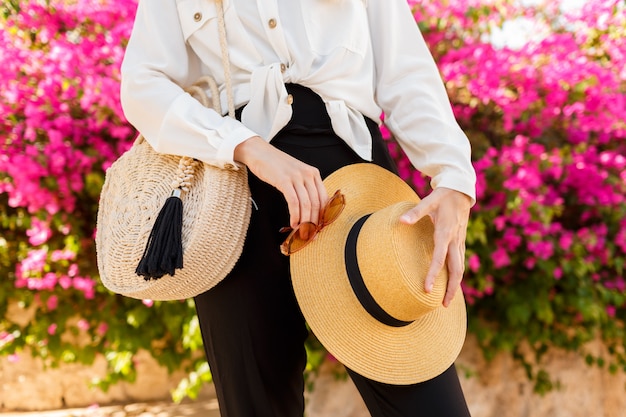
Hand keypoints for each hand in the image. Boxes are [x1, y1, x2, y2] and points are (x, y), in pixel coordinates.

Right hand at [234, 136, 327, 227]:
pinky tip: (292, 223)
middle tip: (310, 235)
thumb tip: (310, 211)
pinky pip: (294, 202)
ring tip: (301, 232)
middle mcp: (308, 174)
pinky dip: (295, 215)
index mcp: (314, 173)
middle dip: (314, 222)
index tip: (319, 228)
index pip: (325, 198)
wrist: (259, 153)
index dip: (323, 216)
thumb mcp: (296, 174)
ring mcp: (297, 177)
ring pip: (306, 205)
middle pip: (317, 204)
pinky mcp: (284, 181)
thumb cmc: (276, 166)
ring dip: (305, 222)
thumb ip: (305, 187)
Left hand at [399, 187, 471, 306]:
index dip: (433, 274)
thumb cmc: (443, 196)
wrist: (461, 190)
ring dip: (455, 285)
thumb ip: (415, 212)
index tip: (427, 289)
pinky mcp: (460, 241)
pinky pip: (460, 262)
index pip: (439, 259)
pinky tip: (451, 283)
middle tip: (443, 305)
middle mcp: (455, 241)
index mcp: (446, 233)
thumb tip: (400, 221)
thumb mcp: (429, 201)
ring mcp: (460, 242)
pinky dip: (456, 275)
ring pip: (460, 268)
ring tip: (447, 300)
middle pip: (456, 270)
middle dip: (451, 289)